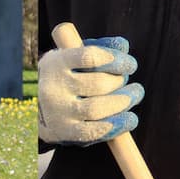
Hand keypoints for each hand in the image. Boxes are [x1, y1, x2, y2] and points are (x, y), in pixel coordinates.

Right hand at [37, 23, 143, 145]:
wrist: (44, 111)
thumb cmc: (70, 78)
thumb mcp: (77, 60)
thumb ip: (101, 49)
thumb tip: (122, 45)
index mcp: (55, 63)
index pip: (89, 57)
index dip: (115, 60)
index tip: (130, 64)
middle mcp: (52, 87)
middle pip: (97, 83)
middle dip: (120, 83)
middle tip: (133, 85)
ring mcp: (56, 112)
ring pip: (96, 108)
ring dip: (123, 102)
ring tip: (135, 96)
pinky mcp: (63, 133)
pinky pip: (92, 131)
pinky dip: (115, 125)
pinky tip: (129, 118)